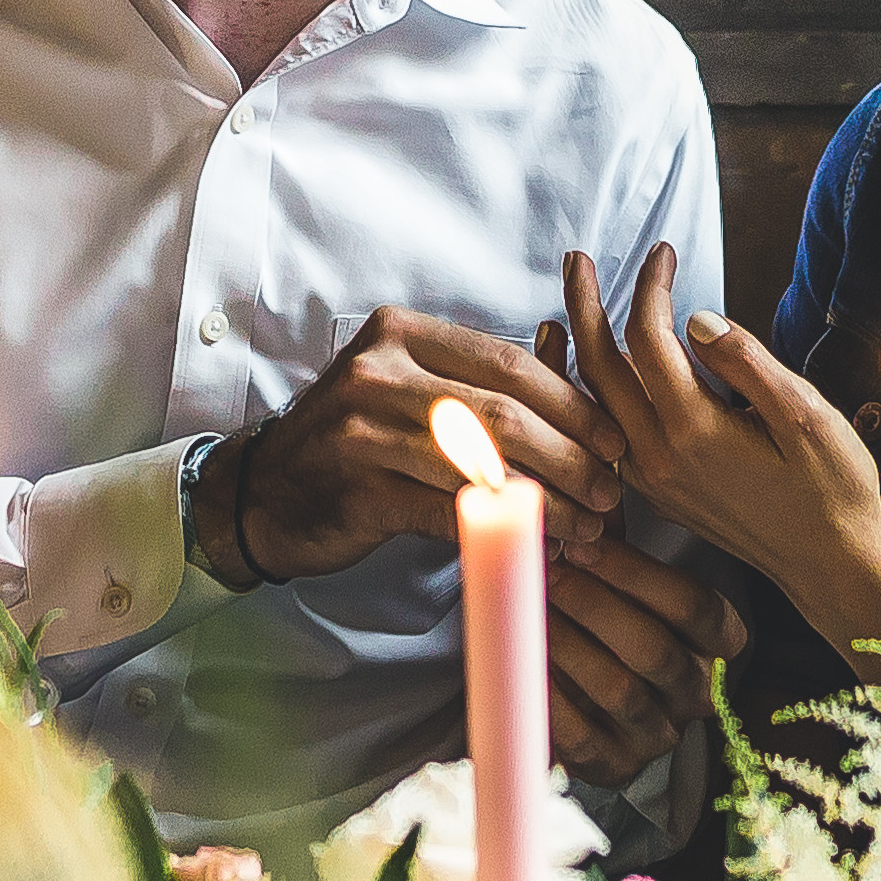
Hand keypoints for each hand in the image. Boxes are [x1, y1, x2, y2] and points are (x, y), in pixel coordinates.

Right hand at [191, 306, 625, 585]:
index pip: (508, 363)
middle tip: (612, 490)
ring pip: (480, 463)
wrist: (264, 493)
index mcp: (403, 334)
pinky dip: (496, 529)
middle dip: (570, 454)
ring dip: (545, 499)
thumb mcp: (410, 391)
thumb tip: (581, 407)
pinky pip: (445, 509)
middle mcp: (379, 370)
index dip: (572, 403)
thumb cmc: (355, 440)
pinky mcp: (358, 487)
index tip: (616, 440)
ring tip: (587, 527)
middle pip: (502, 411)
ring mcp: (362, 427)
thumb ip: (479, 389)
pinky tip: (532, 546)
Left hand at [544, 528, 748, 788]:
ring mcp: (661, 734)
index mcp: (720, 640)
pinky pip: (585, 739)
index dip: (633, 573)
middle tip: (548, 574)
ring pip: (621, 691)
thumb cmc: (614, 617)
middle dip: (594, 606)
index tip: (582, 544)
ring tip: (532, 613)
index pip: (691, 604)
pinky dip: (552, 700)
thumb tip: (578, 485)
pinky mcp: (617, 767)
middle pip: (654, 649)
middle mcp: (699, 692)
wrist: (600, 700)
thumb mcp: (627, 577)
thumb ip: (612, 542)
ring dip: (570, 647)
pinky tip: (523, 666)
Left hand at [561, 246, 880, 663]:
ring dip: (582, 346)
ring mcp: (654, 480)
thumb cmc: (833, 490)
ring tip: (580, 301)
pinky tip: (603, 366)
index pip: (648, 339)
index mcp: (694, 432)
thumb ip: (747, 363)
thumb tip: (695, 319)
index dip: (650, 287)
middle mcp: (659, 458)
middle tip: (577, 259)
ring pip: (595, 402)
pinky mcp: (660, 492)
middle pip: (599, 367)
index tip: (664, 252)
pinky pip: (607, 431)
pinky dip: (595, 389)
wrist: (832, 569)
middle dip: (586, 305)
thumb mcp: (806, 416)